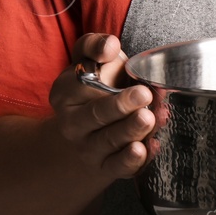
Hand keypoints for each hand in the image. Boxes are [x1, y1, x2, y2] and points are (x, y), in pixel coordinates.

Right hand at [48, 33, 156, 179]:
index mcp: (64, 94)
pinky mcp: (104, 168)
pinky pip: (118, 167)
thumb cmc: (95, 84)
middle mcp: (71, 124)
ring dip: (132, 131)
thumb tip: (109, 46)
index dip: (106, 82)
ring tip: (151, 119)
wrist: (88, 127)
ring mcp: (86, 148)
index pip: (82, 87)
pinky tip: (152, 146)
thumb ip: (96, 46)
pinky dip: (135, 160)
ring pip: (109, 143)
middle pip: (95, 117)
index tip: (135, 81)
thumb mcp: (89, 59)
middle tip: (145, 96)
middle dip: (121, 107)